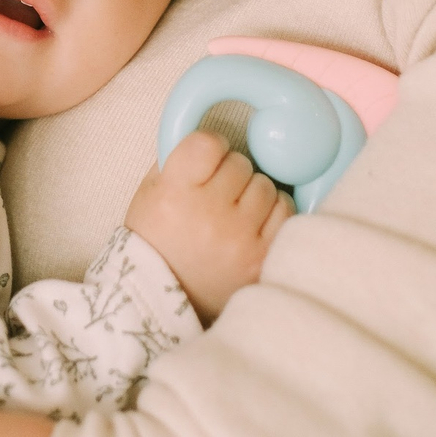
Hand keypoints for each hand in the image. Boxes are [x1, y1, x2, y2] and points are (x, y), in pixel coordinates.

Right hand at [125, 131, 293, 324]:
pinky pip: (284, 212)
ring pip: (266, 185)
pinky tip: (253, 224)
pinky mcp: (261, 258)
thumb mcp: (151, 191)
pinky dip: (272, 213)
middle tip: (218, 193)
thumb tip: (214, 137)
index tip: (208, 157)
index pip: (208, 143)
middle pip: (241, 163)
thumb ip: (179, 159)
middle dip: (231, 173)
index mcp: (175, 191)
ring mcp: (239, 238)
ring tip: (235, 211)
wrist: (158, 299)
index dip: (211, 146)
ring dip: (253, 193)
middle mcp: (208, 213)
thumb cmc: (154, 239)